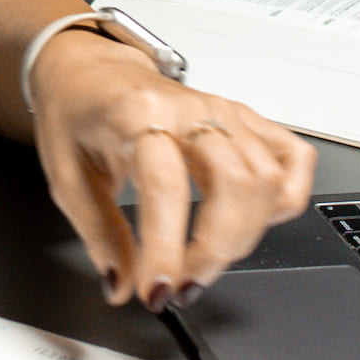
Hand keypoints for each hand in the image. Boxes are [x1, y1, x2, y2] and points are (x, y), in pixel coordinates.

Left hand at [27, 28, 316, 308]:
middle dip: (215, 250)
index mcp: (135, 115)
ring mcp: (223, 111)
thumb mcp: (67, 173)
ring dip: (244, 235)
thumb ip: (98, 233)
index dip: (167, 248)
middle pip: (234, 184)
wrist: (88, 69)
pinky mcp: (245, 118)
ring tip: (205, 259)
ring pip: (267, 178)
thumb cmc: (76, 111)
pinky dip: (284, 199)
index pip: (166, 186)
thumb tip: (121, 284)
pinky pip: (293, 159)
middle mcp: (187, 109)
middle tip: (184, 283)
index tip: (158, 290)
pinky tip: (250, 218)